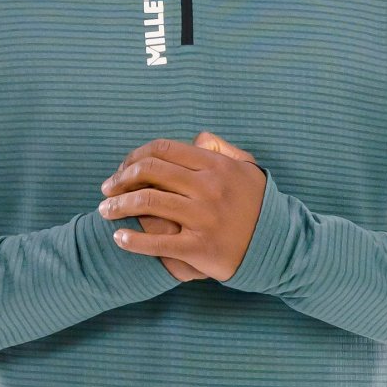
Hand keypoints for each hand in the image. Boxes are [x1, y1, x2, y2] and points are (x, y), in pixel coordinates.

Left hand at [98, 131, 264, 281]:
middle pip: (149, 173)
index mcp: (215, 165)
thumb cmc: (259, 205)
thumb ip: (221, 149)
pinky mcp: (199, 249)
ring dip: (118, 206)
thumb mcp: (247, 169)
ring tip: (105, 211)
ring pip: (148, 204)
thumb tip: (196, 138)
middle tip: (106, 189)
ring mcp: (203, 219)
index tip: (122, 168)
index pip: (163, 150)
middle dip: (120, 179)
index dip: (135, 156)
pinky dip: (132, 240)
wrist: (281, 245)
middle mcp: (208, 188)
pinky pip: (156, 243)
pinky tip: (119, 238)